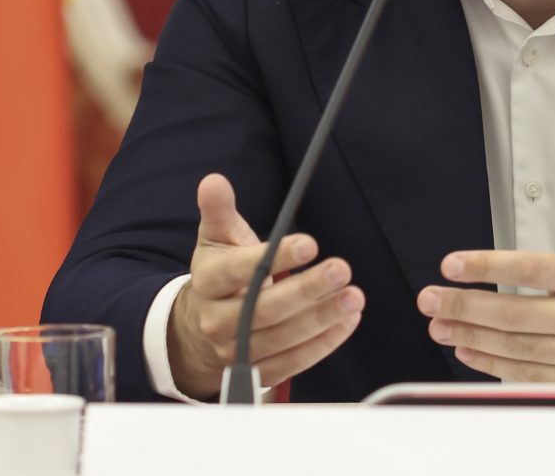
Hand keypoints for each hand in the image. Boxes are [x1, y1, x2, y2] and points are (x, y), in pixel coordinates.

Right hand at [168, 173, 363, 397]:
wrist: (201, 327)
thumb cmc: (221, 273)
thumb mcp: (217, 238)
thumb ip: (219, 210)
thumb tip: (214, 181)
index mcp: (207, 282)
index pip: (240, 271)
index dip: (276, 258)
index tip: (310, 244)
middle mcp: (218, 321)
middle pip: (265, 309)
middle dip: (307, 290)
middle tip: (341, 270)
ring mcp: (236, 351)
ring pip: (282, 338)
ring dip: (322, 318)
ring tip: (353, 297)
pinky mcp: (258, 373)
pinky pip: (293, 362)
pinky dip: (323, 343)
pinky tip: (347, 321)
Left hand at [417, 165, 554, 381]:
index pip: (534, 269)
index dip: (489, 267)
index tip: (451, 264)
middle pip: (518, 314)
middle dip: (466, 306)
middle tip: (429, 298)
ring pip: (518, 347)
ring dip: (470, 336)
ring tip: (438, 324)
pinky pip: (528, 376)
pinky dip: (492, 364)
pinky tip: (466, 350)